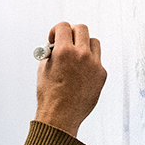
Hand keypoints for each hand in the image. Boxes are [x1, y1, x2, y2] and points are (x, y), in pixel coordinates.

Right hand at [35, 22, 107, 136]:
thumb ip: (52, 53)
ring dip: (83, 44)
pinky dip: (89, 62)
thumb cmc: (49, 95)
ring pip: (93, 42)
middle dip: (71, 33)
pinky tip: (80, 73)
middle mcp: (81, 55)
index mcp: (63, 52)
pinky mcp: (101, 74)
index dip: (56, 30)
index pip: (63, 26)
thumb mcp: (43, 70)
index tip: (53, 39)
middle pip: (81, 29)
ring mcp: (94, 64)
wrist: (60, 117)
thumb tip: (57, 45)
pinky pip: (97, 60)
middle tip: (66, 42)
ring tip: (75, 56)